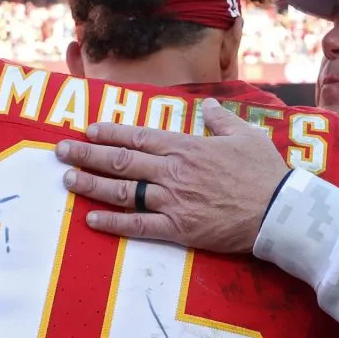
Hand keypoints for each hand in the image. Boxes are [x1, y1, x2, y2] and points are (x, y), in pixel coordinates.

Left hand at [55, 98, 290, 252]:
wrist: (278, 211)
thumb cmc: (264, 171)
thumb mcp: (246, 135)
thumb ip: (221, 120)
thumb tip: (208, 108)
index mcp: (186, 147)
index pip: (138, 137)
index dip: (110, 134)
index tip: (88, 131)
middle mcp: (173, 172)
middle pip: (121, 161)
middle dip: (87, 155)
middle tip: (61, 151)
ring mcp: (173, 201)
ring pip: (123, 191)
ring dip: (92, 184)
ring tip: (68, 179)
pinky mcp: (178, 229)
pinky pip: (138, 226)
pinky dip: (113, 223)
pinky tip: (92, 219)